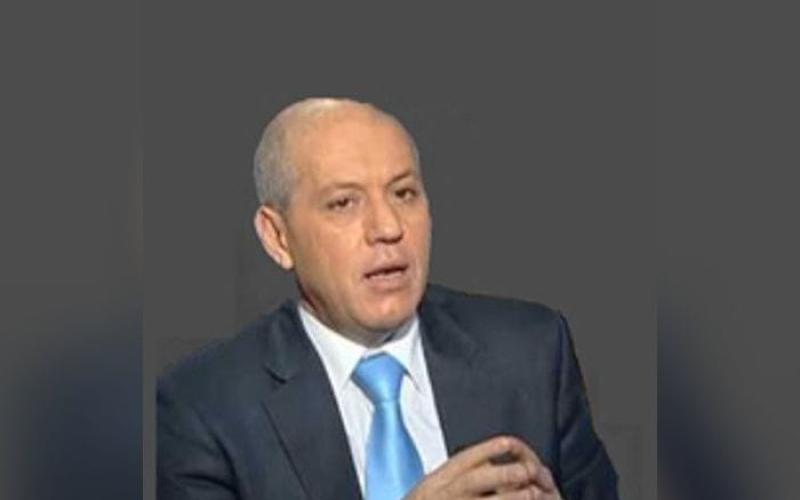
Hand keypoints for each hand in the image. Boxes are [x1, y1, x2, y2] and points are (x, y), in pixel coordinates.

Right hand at [406, 435, 562, 498]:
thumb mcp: (428, 488)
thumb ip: (452, 476)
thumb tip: (486, 462)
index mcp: (434, 482)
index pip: (462, 459)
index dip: (487, 449)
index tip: (510, 443)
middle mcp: (441, 495)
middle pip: (473, 480)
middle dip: (503, 473)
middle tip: (528, 469)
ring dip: (509, 498)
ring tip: (532, 494)